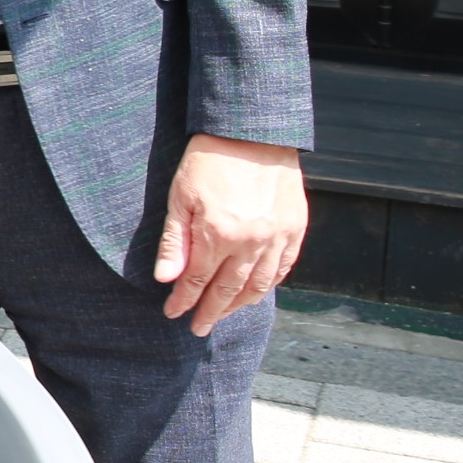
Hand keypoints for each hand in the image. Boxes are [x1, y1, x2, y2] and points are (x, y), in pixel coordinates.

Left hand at [154, 134, 305, 335]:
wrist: (253, 133)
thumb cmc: (209, 161)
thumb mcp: (180, 198)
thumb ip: (174, 242)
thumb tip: (166, 279)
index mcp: (219, 235)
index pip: (198, 280)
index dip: (184, 300)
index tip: (173, 313)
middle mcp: (252, 242)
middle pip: (229, 290)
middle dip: (212, 312)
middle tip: (199, 328)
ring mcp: (278, 237)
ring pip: (260, 285)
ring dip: (240, 305)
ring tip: (225, 314)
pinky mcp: (296, 228)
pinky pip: (284, 268)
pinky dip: (270, 284)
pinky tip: (257, 291)